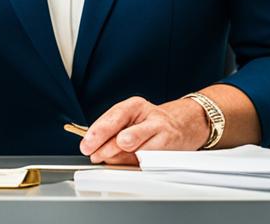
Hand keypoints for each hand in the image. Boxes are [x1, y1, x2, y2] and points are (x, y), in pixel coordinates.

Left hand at [79, 96, 210, 164]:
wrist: (183, 124)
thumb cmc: (151, 121)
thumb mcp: (130, 117)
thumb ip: (113, 130)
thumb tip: (95, 148)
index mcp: (135, 105)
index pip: (114, 118)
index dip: (98, 133)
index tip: (86, 145)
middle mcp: (150, 118)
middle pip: (124, 139)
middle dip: (106, 150)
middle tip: (96, 155)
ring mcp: (162, 135)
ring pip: (136, 154)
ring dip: (120, 160)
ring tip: (113, 158)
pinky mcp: (170, 151)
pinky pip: (146, 163)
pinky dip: (134, 165)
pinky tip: (130, 161)